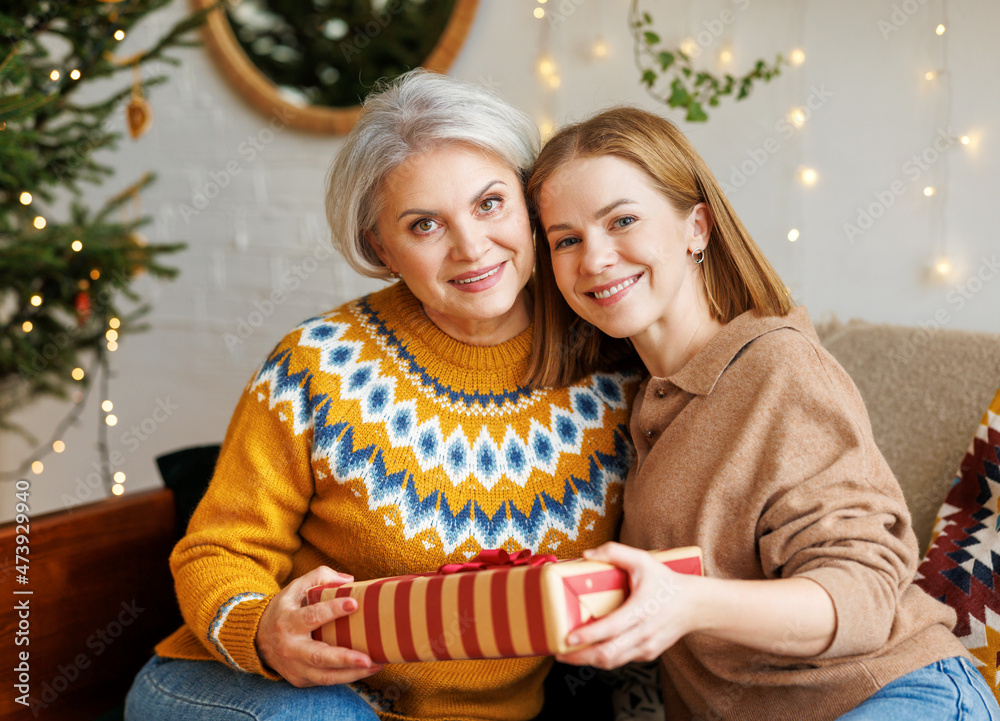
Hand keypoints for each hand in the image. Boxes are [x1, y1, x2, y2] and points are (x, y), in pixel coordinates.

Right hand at [256, 565, 381, 686]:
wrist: (257, 639)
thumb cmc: (284, 610)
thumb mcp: (295, 588)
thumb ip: (320, 577)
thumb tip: (349, 580)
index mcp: (288, 621)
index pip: (311, 616)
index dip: (332, 610)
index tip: (354, 603)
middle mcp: (290, 647)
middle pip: (318, 656)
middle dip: (344, 658)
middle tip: (368, 658)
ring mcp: (294, 667)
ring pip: (324, 676)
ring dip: (352, 673)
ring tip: (376, 665)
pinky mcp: (300, 680)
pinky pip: (325, 681)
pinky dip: (345, 677)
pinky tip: (364, 670)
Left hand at [555, 542, 701, 669]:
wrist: (695, 606)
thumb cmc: (667, 582)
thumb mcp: (643, 560)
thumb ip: (615, 552)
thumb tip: (587, 554)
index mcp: (642, 611)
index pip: (612, 629)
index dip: (589, 636)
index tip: (569, 638)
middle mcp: (644, 633)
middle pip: (608, 655)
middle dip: (580, 657)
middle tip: (559, 652)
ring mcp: (646, 647)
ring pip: (612, 662)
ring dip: (588, 661)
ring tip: (567, 654)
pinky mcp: (647, 654)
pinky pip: (620, 660)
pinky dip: (603, 657)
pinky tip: (589, 650)